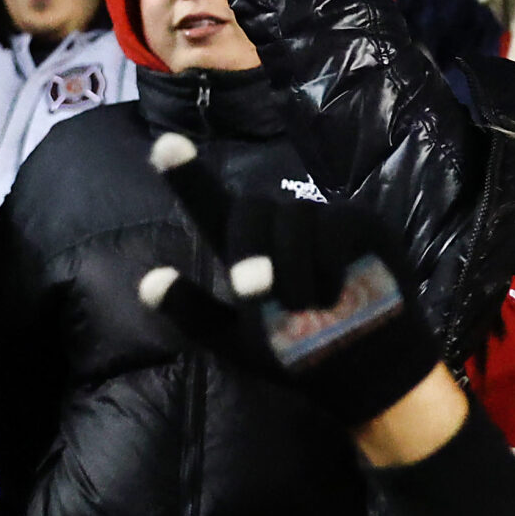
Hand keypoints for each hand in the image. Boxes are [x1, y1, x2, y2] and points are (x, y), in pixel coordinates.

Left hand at [138, 134, 453, 457]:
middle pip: (252, 209)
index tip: (163, 145)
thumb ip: (195, 312)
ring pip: (295, 219)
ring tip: (308, 307)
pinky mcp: (363, 222)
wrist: (367, 370)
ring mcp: (325, 220)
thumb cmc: (303, 354)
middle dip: (249, 248)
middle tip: (252, 290)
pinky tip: (336, 293)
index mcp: (247, 251)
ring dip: (293, 269)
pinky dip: (327, 263)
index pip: (213, 206)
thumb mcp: (240, 342)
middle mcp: (283, 228)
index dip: (188, 177)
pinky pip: (335, 226)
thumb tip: (147, 280)